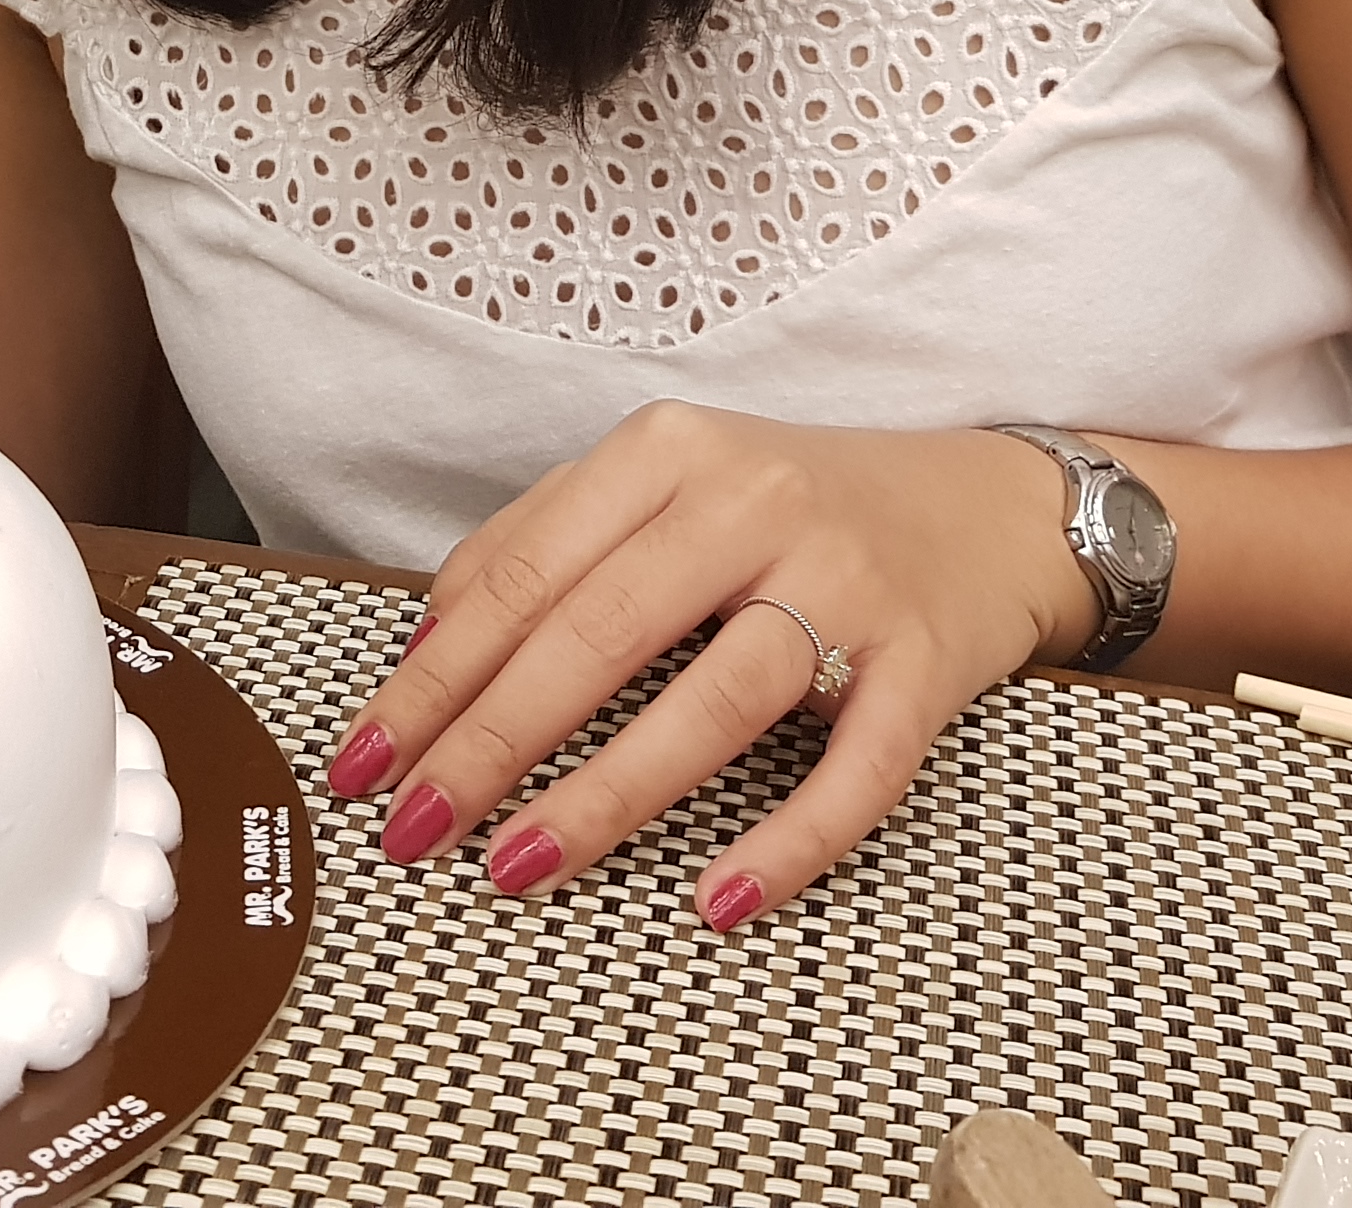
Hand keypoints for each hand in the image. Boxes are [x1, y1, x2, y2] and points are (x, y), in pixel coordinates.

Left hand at [319, 404, 1098, 927]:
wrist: (987, 508)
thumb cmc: (795, 509)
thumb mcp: (664, 484)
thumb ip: (545, 542)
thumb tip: (425, 649)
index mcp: (669, 452)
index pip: (523, 573)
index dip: (433, 676)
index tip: (364, 759)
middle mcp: (754, 502)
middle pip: (600, 632)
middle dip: (489, 741)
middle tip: (413, 829)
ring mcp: (846, 582)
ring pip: (714, 698)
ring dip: (606, 794)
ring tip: (517, 866)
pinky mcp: (923, 662)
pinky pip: (857, 770)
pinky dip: (789, 841)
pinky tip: (718, 899)